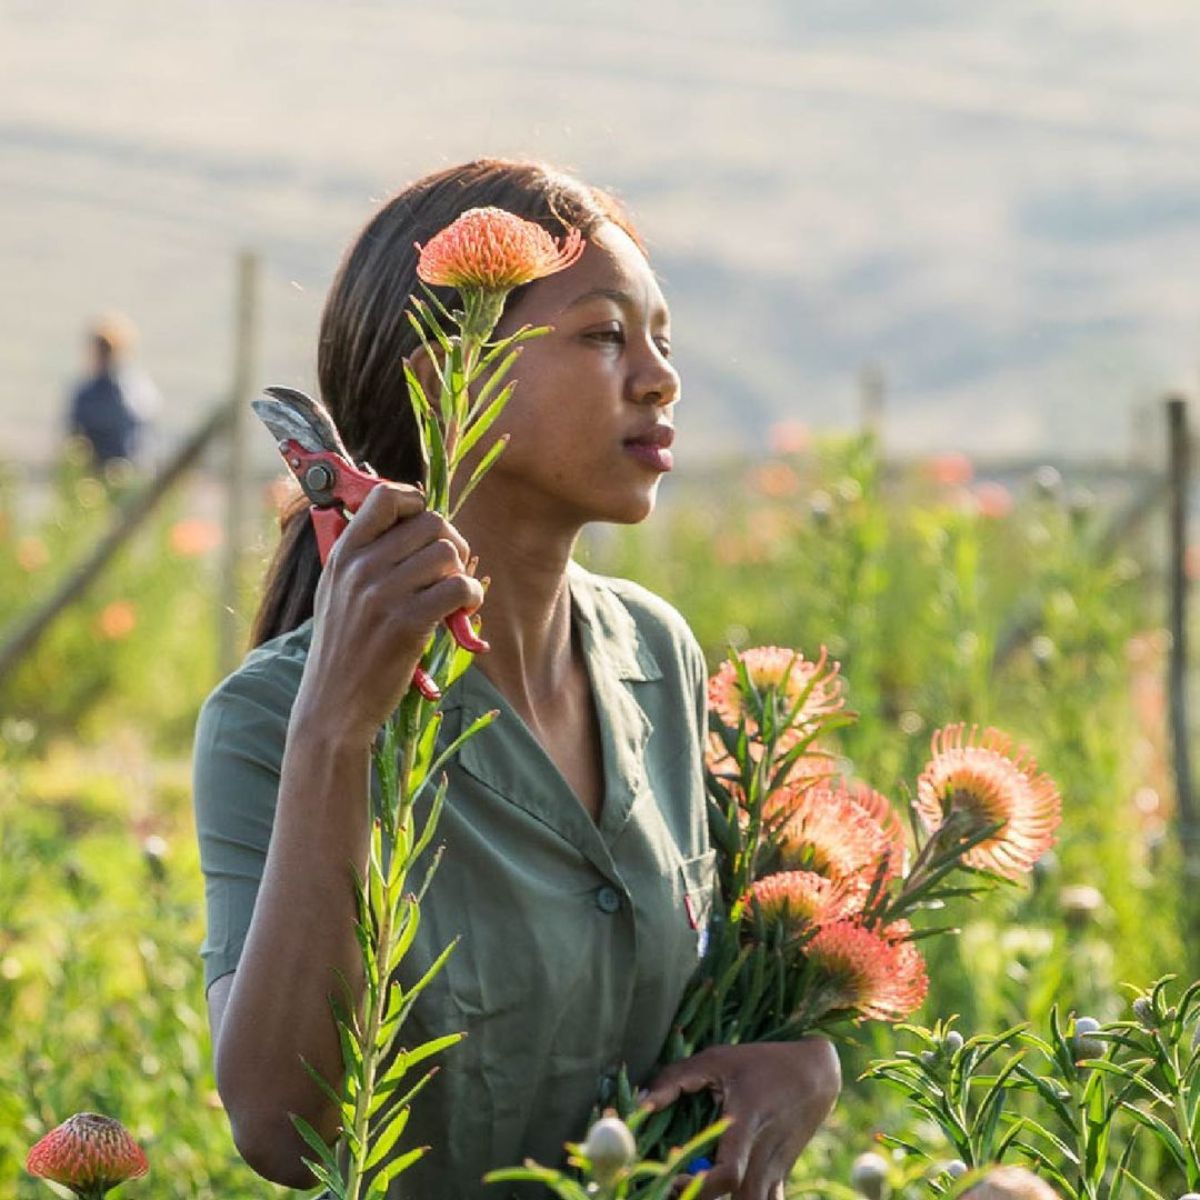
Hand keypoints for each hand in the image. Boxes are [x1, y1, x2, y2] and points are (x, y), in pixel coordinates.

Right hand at [296, 483, 484, 745]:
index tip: (424, 528)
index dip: (416, 503)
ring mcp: (382, 595)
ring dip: (463, 572)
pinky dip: (471, 597)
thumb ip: (363, 556)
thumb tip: (409, 519)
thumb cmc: (343, 649)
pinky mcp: (406, 624)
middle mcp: (360, 568)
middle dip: (451, 543)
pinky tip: (462, 613)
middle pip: (430, 522)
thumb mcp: (336, 592)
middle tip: (451, 570)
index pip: (384, 496)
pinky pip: (458, 588)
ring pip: (448, 552)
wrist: (333, 706)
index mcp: (343, 554)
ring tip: (454, 597)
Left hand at [642, 1040, 839, 1199]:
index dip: (699, 1185)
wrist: (814, 1073)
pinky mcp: (781, 1175)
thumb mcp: (718, 1059)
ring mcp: (776, 1170)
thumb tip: (643, 1101)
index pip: (728, 1175)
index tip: (673, 1179)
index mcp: (747, 1127)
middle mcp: (763, 1156)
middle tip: (676, 1190)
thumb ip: (677, 1078)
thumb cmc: (760, 1062)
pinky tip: (725, 1196)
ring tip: (697, 1192)